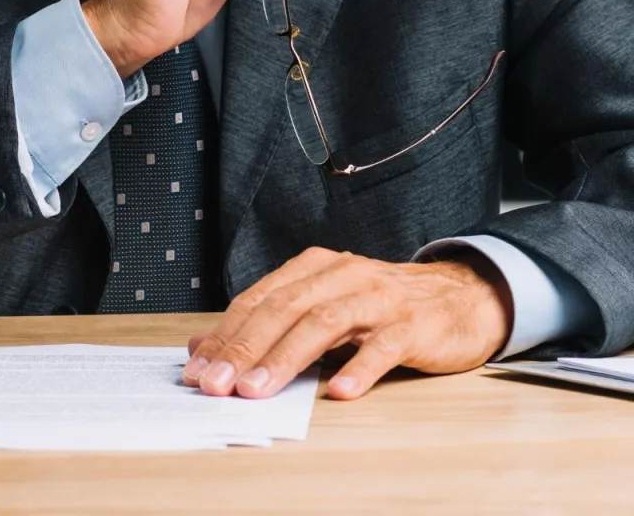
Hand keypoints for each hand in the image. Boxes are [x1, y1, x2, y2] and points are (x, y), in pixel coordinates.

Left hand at [181, 246, 512, 400]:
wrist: (461, 296)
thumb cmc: (381, 306)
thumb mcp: (322, 305)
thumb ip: (269, 322)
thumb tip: (205, 346)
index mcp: (314, 267)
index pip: (259, 299)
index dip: (226, 333)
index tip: (197, 369)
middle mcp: (342, 275)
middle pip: (284, 308)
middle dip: (245, 347)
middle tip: (217, 383)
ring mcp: (378, 298)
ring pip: (324, 323)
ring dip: (286, 358)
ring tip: (258, 389)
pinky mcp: (414, 324)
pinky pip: (383, 346)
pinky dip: (359, 367)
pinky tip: (338, 391)